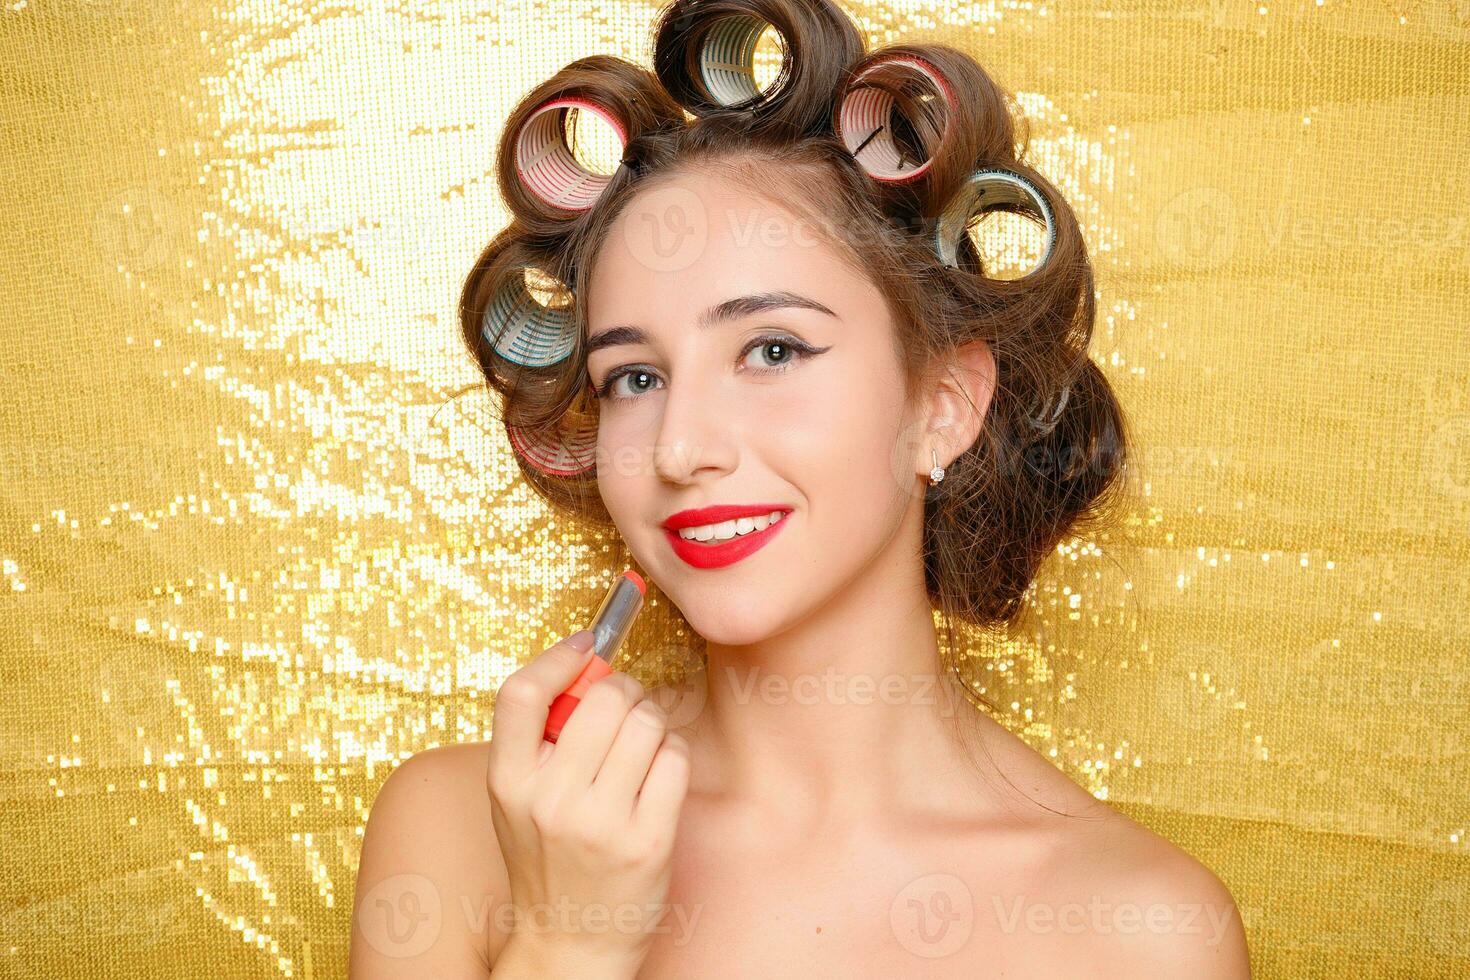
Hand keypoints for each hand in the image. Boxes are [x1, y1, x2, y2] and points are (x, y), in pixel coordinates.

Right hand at [485, 633, 690, 972]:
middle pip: (603, 697)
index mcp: (507, 782)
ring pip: (647, 722)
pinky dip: (673, 755)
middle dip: (624, 691)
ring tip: (641, 747)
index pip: (520, 693)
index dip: (558, 656)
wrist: (570, 941)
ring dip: (652, 722)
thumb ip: (537, 739)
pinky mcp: (647, 842)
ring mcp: (600, 823)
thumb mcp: (517, 800)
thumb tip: (586, 661)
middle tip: (625, 707)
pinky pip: (675, 758)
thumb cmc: (548, 858)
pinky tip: (658, 774)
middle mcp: (550, 800)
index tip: (586, 644)